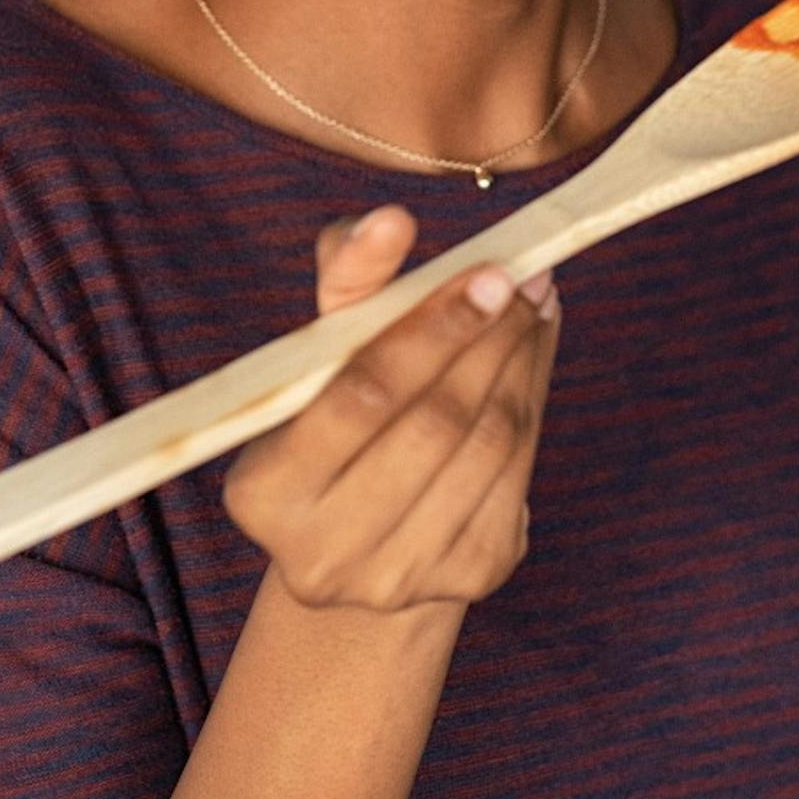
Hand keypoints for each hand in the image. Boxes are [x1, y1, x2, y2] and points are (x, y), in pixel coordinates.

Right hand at [223, 206, 554, 612]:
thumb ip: (347, 281)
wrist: (363, 537)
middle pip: (434, 423)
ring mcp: (400, 577)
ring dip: (522, 361)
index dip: (430, 330)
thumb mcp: (319, 355)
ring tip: (533, 303)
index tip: (487, 270)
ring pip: (488, 444)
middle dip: (489, 338)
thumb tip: (391, 221)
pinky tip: (530, 355)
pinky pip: (518, 472)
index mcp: (265, 494)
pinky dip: (532, 402)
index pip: (360, 396)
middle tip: (524, 275)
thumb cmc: (334, 419)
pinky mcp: (469, 577)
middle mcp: (324, 554)